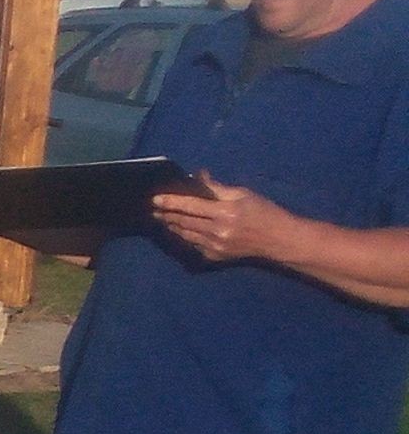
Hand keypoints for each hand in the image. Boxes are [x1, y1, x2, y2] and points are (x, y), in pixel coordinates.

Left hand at [153, 177, 288, 266]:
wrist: (278, 240)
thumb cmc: (264, 212)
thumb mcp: (243, 194)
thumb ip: (217, 188)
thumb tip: (198, 176)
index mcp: (225, 212)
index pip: (191, 206)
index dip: (171, 202)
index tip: (155, 199)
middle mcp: (217, 231)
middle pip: (184, 222)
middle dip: (167, 215)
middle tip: (154, 209)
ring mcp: (215, 246)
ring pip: (186, 235)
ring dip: (172, 226)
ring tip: (162, 219)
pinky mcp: (215, 256)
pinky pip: (194, 245)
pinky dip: (185, 237)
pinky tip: (178, 230)